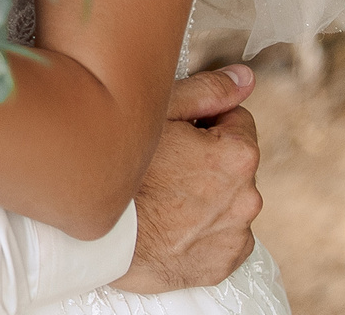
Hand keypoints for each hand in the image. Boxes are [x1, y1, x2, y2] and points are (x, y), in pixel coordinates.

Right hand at [109, 66, 261, 292]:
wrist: (96, 239)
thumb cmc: (120, 172)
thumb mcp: (156, 115)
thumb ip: (207, 91)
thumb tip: (244, 77)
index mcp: (238, 156)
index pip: (236, 120)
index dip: (203, 120)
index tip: (176, 133)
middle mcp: (247, 198)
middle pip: (232, 163)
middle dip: (206, 160)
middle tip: (163, 164)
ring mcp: (235, 236)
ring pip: (226, 201)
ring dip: (205, 196)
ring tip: (161, 198)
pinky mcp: (222, 266)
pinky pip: (220, 238)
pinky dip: (200, 231)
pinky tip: (168, 224)